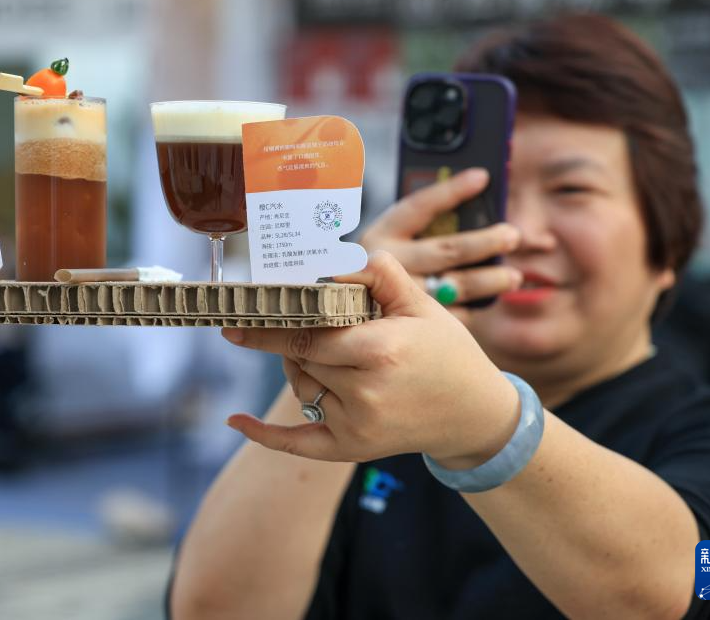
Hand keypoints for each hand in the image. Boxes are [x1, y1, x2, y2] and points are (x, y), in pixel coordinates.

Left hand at [221, 252, 520, 466]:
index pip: (307, 332)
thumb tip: (334, 261)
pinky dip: (263, 434)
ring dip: (300, 368)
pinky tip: (234, 420)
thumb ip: (379, 273)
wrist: (474, 413)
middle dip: (294, 339)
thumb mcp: (420, 303)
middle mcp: (365, 392)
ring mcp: (356, 425)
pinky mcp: (351, 448)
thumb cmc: (446, 351)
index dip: (272, 323)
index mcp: (380, 350)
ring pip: (300, 387)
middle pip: (300, 358)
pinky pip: (296, 442)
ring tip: (330, 355)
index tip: (239, 314)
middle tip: (302, 325)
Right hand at [361, 168, 521, 318]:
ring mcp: (397, 298)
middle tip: (513, 235)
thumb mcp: (384, 244)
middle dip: (486, 242)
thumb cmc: (367, 273)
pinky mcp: (408, 325)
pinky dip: (473, 307)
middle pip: (447, 250)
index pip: (419, 207)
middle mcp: (386, 266)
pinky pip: (451, 315)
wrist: (336, 317)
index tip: (482, 177)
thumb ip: (416, 228)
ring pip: (455, 285)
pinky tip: (488, 300)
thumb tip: (467, 198)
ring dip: (490, 281)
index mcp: (378, 237)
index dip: (451, 191)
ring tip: (514, 276)